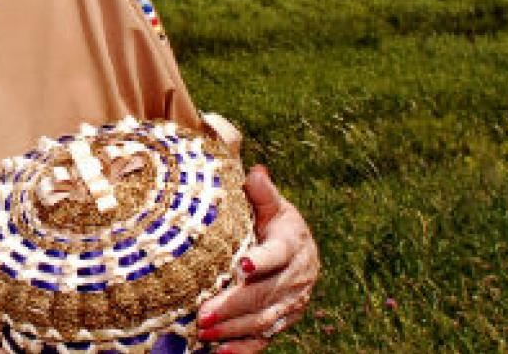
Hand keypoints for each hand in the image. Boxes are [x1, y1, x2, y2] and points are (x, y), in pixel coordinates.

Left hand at [196, 165, 318, 351]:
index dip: (262, 260)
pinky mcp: (285, 319)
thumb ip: (262, 193)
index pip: (277, 253)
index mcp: (291, 243)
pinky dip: (245, 348)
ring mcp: (292, 301)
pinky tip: (222, 352)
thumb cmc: (277, 223)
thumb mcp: (273, 205)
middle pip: (264, 294)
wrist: (304, 251)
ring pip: (264, 319)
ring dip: (233, 328)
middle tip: (203, 313)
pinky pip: (266, 338)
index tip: (244, 265)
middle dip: (233, 305)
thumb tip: (255, 173)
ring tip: (204, 331)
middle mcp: (296, 275)